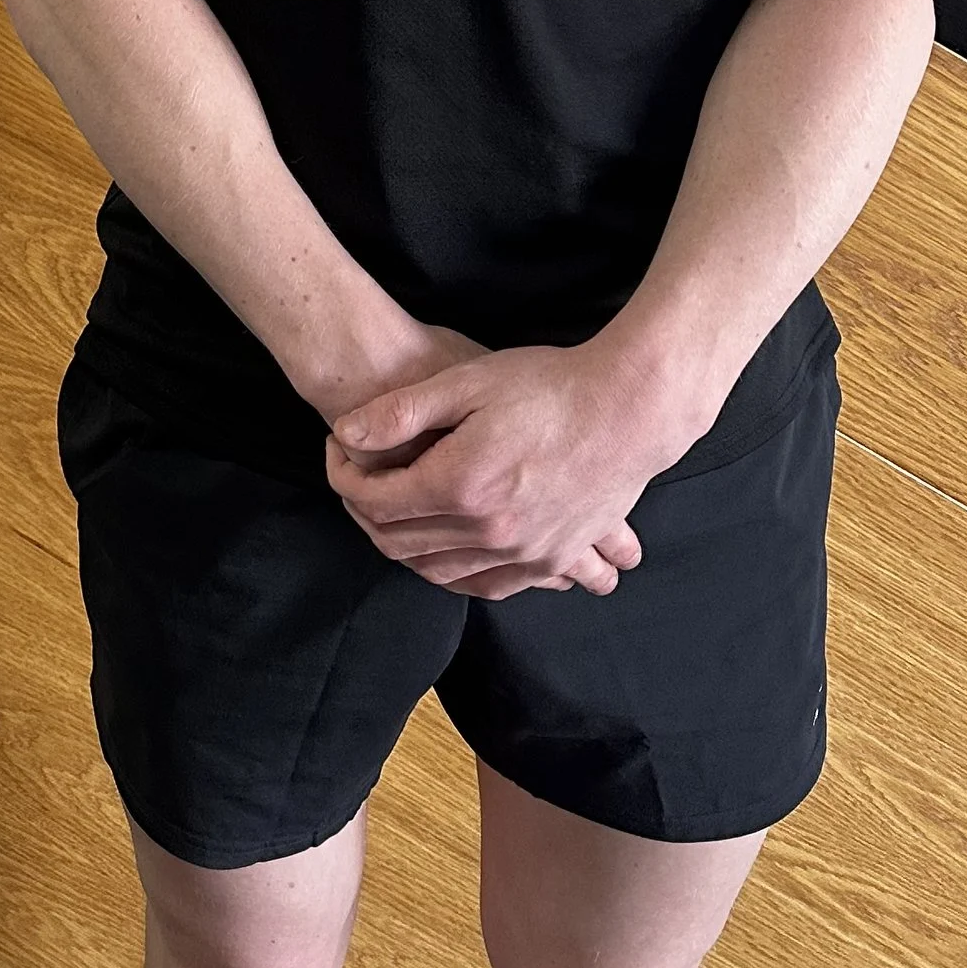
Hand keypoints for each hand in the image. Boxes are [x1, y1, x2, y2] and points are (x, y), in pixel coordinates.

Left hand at [323, 342, 664, 600]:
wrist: (629, 408)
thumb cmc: (549, 386)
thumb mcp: (467, 381)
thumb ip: (402, 411)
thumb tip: (346, 431)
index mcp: (462, 484)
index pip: (378, 502)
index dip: (344, 478)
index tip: (337, 451)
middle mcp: (490, 531)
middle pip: (401, 543)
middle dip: (365, 513)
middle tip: (355, 481)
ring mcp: (524, 553)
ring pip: (441, 572)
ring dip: (405, 549)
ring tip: (393, 512)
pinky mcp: (552, 559)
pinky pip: (490, 586)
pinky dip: (457, 576)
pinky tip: (447, 553)